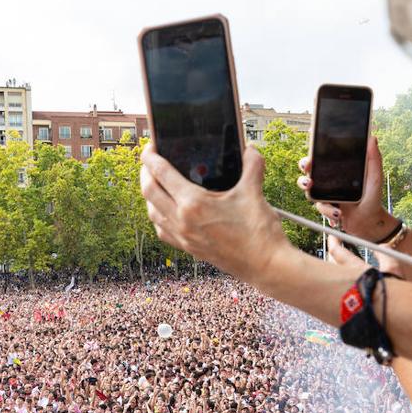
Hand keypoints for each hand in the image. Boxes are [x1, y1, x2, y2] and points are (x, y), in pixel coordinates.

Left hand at [140, 144, 287, 284]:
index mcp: (194, 204)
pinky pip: (162, 231)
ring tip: (155, 183)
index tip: (149, 147)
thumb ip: (251, 165)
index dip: (150, 156)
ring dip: (149, 195)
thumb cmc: (259, 233)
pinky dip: (158, 217)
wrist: (266, 265)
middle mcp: (182, 221)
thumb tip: (249, 150)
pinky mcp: (189, 249)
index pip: (161, 173)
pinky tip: (166, 211)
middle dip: (145, 172)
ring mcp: (183, 237)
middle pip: (149, 191)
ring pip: (152, 212)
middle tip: (149, 161)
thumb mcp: (254, 192)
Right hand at [298, 136, 393, 240]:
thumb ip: (373, 159)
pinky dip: (328, 211)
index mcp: (340, 169)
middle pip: (309, 171)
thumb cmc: (372, 197)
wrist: (369, 221)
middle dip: (304, 169)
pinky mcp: (325, 207)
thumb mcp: (375, 178)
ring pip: (309, 190)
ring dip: (312, 192)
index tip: (311, 153)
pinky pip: (320, 207)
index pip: (323, 157)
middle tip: (309, 173)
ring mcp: (325, 193)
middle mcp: (329, 179)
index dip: (313, 152)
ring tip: (319, 192)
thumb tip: (372, 138)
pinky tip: (338, 214)